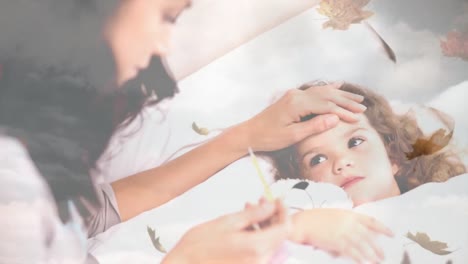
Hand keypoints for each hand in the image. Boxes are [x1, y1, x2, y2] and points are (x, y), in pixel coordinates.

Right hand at [162, 199, 289, 263]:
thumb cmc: (199, 245)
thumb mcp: (227, 222)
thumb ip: (254, 214)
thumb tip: (272, 206)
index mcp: (256, 247)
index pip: (285, 228)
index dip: (284, 211)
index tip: (277, 200)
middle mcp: (260, 261)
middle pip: (279, 237)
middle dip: (274, 217)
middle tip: (262, 202)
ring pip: (270, 244)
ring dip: (265, 227)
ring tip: (249, 212)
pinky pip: (261, 252)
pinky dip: (258, 238)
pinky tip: (244, 227)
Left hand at [242, 82, 365, 151]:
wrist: (249, 133)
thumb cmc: (269, 137)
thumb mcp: (292, 136)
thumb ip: (314, 126)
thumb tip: (335, 118)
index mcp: (297, 104)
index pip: (326, 106)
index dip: (343, 111)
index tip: (358, 118)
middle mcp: (296, 95)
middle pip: (327, 95)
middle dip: (346, 101)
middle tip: (363, 107)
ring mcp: (294, 95)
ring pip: (322, 92)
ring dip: (340, 94)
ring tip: (357, 98)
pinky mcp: (292, 97)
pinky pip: (314, 91)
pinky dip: (328, 89)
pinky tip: (337, 85)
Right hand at [290, 208, 392, 263]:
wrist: (304, 223)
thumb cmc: (316, 218)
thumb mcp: (334, 214)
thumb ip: (347, 219)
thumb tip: (358, 227)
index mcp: (349, 214)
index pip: (371, 221)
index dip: (383, 228)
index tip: (391, 234)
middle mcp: (349, 222)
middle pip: (369, 236)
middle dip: (377, 246)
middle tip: (383, 255)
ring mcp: (343, 232)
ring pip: (362, 245)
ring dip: (371, 254)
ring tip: (377, 261)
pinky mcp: (337, 241)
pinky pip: (351, 252)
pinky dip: (359, 258)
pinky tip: (363, 262)